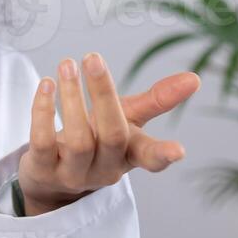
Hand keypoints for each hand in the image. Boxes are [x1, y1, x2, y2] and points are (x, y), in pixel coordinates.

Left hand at [18, 53, 201, 215]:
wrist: (53, 180)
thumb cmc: (97, 141)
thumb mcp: (128, 121)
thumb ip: (157, 101)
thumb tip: (195, 79)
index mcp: (129, 155)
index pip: (149, 158)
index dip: (163, 155)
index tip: (178, 151)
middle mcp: (104, 169)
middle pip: (111, 135)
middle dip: (103, 95)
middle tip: (93, 57)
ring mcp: (73, 174)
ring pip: (78, 140)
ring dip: (71, 98)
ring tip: (67, 65)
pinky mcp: (43, 171)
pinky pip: (42, 142)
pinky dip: (42, 111)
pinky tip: (46, 84)